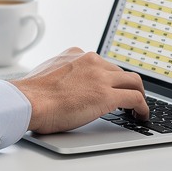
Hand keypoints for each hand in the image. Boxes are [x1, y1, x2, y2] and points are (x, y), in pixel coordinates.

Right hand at [12, 48, 147, 134]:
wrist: (28, 101)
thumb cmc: (32, 95)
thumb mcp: (48, 73)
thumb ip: (61, 75)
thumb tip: (62, 88)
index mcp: (76, 55)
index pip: (101, 63)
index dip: (108, 78)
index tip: (110, 86)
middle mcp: (90, 61)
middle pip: (119, 71)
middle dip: (125, 85)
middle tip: (128, 99)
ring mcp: (100, 77)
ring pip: (133, 81)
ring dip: (139, 94)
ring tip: (138, 107)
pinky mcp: (106, 95)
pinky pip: (135, 98)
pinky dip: (142, 106)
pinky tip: (141, 115)